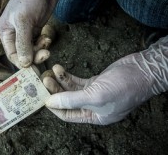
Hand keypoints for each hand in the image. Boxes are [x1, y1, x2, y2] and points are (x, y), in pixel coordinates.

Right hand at [0, 0, 59, 67]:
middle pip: (23, 53)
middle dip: (34, 55)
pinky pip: (39, 43)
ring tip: (47, 41)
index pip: (11, 54)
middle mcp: (14, 34)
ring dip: (40, 49)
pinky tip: (47, 37)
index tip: (34, 68)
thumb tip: (24, 64)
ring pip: (32, 49)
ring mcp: (26, 32)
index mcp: (5, 32)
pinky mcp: (36, 29)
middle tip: (46, 54)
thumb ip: (23, 43)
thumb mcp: (24, 21)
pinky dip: (43, 43)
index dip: (22, 63)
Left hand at [43, 36, 167, 124]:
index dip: (55, 107)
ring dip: (60, 80)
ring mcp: (94, 93)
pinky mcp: (95, 82)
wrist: (143, 69)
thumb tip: (50, 103)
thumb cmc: (124, 87)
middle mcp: (93, 107)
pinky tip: (59, 68)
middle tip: (45, 80)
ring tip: (51, 71)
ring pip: (71, 89)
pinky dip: (67, 75)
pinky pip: (77, 81)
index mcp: (95, 117)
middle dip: (56, 90)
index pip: (68, 116)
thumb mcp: (96, 96)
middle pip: (68, 100)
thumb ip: (72, 100)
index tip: (43, 97)